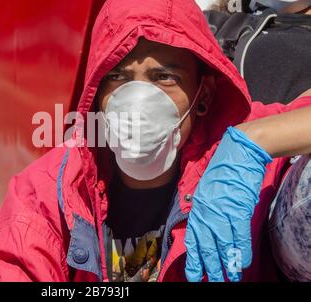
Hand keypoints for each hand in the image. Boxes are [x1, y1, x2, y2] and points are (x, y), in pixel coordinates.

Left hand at [184, 127, 272, 281]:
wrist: (237, 154)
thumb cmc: (222, 171)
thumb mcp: (205, 190)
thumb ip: (203, 209)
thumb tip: (202, 225)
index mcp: (197, 208)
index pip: (192, 239)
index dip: (194, 259)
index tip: (194, 274)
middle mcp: (207, 213)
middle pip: (206, 247)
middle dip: (209, 267)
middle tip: (211, 281)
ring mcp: (222, 213)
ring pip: (223, 246)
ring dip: (227, 265)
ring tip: (230, 279)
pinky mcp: (238, 210)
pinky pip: (239, 236)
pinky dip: (242, 251)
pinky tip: (243, 262)